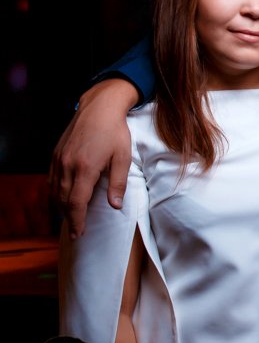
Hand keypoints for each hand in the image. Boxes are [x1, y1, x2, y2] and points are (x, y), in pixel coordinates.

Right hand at [49, 80, 135, 237]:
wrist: (99, 108)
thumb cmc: (115, 132)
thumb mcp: (123, 158)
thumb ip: (118, 183)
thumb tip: (115, 206)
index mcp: (85, 169)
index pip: (76, 203)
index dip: (77, 221)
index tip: (78, 234)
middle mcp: (68, 165)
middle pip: (63, 200)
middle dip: (69, 218)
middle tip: (75, 232)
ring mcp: (59, 159)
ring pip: (55, 190)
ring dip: (61, 207)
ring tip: (70, 218)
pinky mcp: (56, 153)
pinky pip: (52, 178)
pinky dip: (56, 191)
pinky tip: (63, 197)